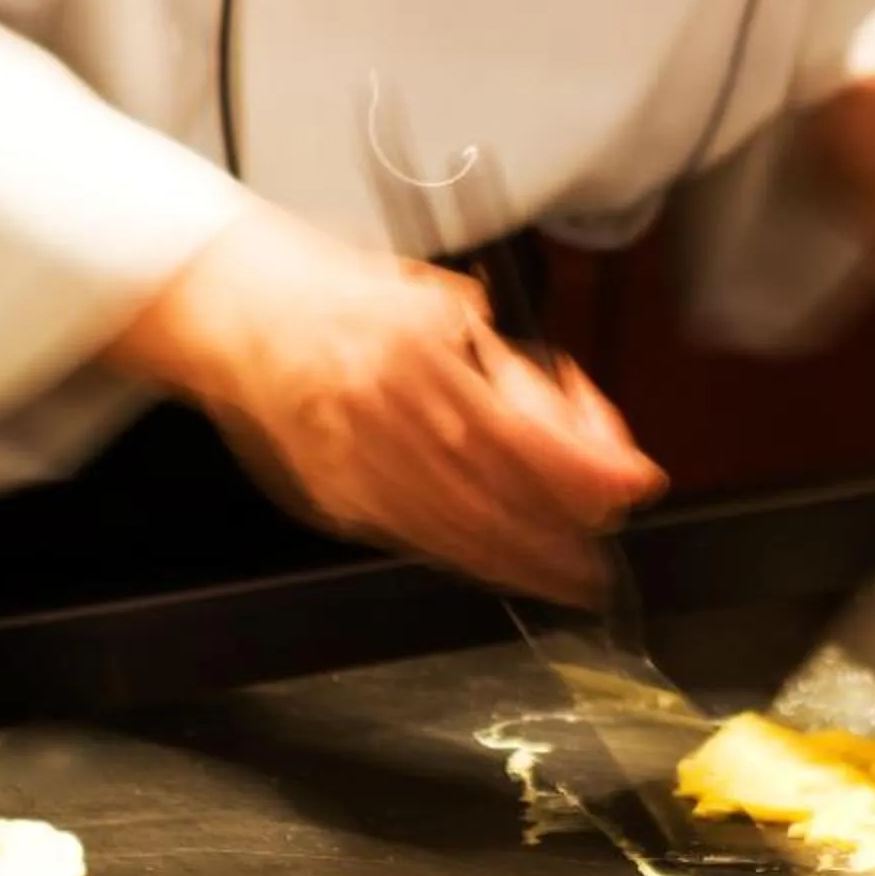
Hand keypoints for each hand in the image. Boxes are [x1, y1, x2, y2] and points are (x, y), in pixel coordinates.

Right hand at [105, 206, 666, 602]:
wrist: (242, 310)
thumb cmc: (343, 298)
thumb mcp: (434, 303)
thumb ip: (498, 362)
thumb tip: (575, 423)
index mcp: (415, 349)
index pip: (521, 428)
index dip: (584, 466)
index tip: (632, 481)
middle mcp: (384, 408)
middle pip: (496, 489)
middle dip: (564, 529)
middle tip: (607, 549)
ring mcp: (354, 457)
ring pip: (457, 526)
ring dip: (524, 560)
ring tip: (570, 577)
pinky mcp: (335, 493)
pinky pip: (415, 536)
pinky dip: (468, 556)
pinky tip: (502, 565)